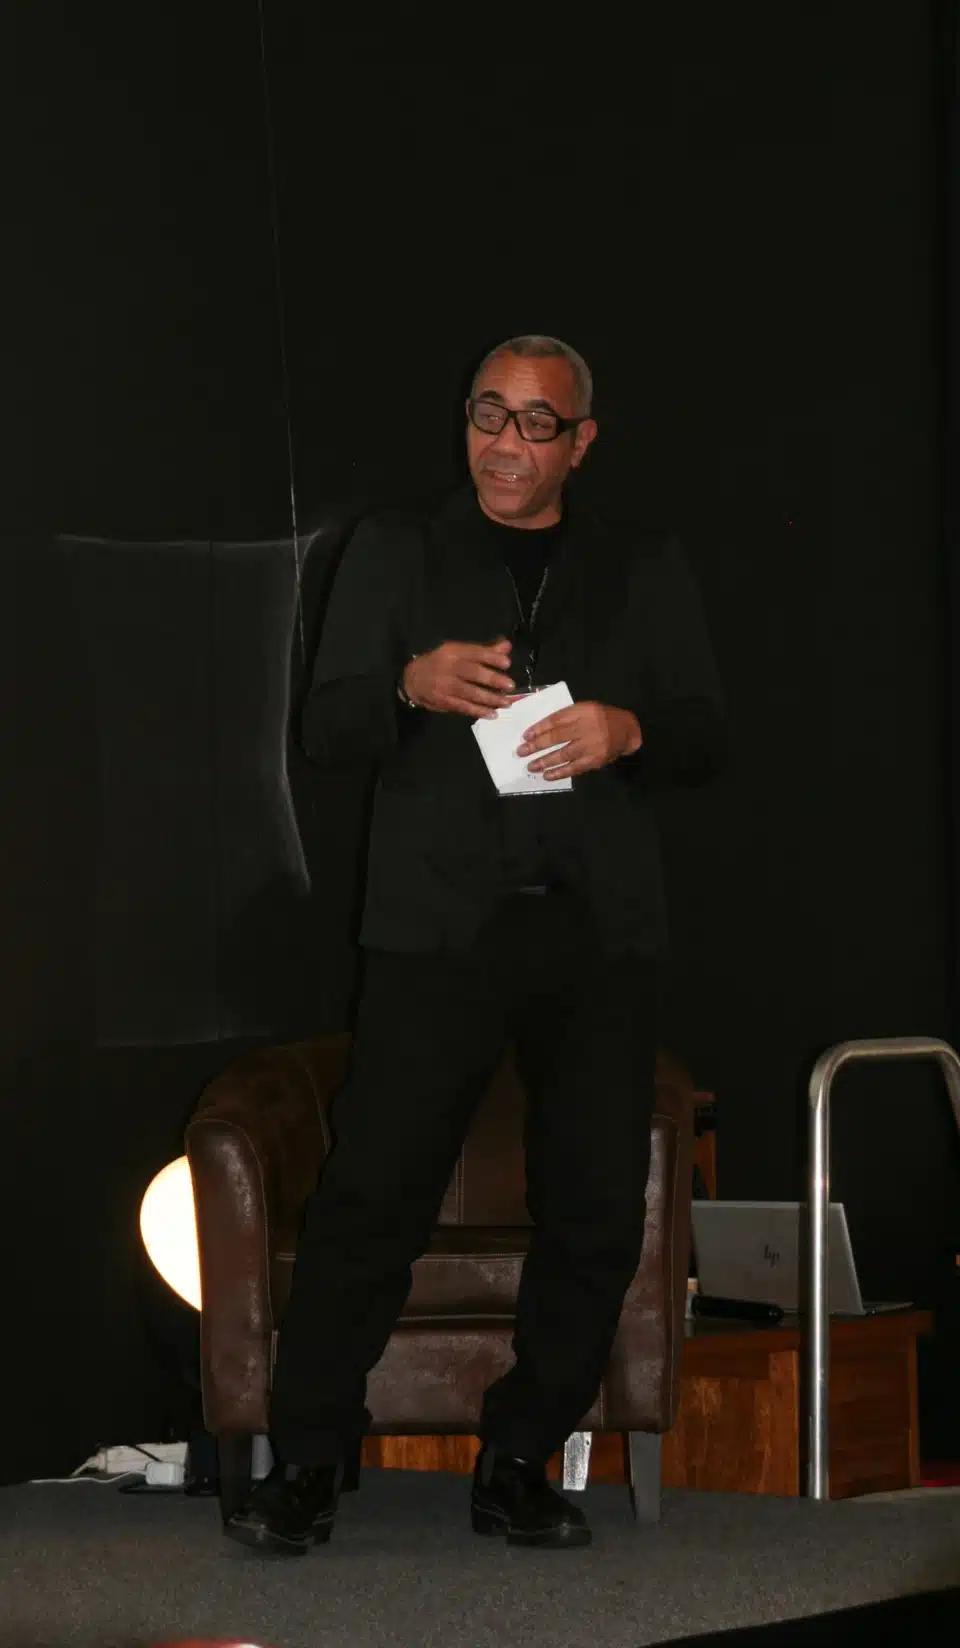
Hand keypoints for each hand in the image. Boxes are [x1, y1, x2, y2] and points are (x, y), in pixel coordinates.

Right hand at [403, 639, 514, 717]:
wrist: (413, 678)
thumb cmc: (442, 663)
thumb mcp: (458, 652)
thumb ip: (484, 651)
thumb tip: (507, 647)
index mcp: (453, 651)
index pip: (474, 653)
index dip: (491, 657)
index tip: (507, 663)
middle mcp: (448, 667)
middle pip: (473, 673)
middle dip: (493, 679)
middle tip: (510, 685)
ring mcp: (444, 685)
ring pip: (469, 693)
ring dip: (489, 699)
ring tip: (506, 703)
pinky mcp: (442, 701)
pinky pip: (463, 707)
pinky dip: (478, 711)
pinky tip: (492, 714)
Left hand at [517, 701, 642, 779]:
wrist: (627, 730)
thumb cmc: (601, 718)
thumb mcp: (585, 709)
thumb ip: (566, 717)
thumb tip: (539, 731)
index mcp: (583, 711)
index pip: (556, 720)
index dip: (539, 728)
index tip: (525, 736)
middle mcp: (587, 727)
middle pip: (556, 737)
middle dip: (536, 746)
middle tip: (521, 752)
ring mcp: (592, 745)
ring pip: (563, 754)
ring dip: (544, 761)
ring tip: (531, 766)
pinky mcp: (595, 760)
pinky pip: (574, 768)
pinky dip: (559, 772)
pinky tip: (547, 775)